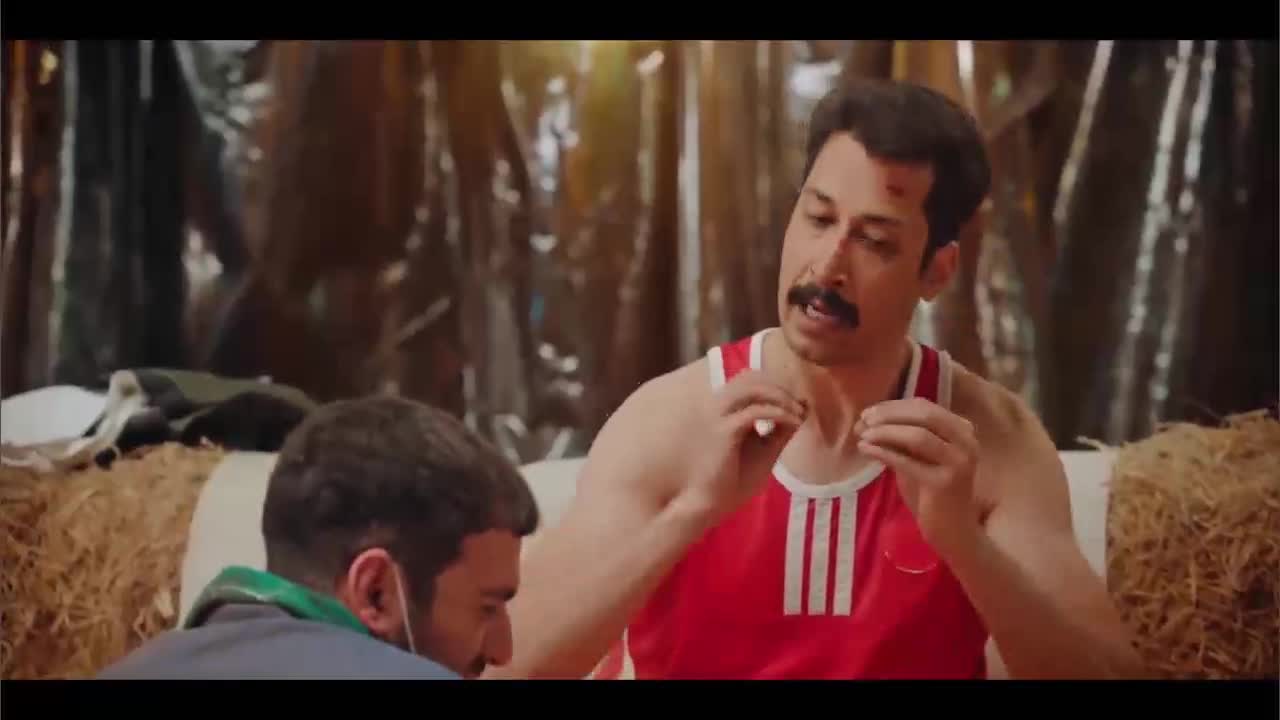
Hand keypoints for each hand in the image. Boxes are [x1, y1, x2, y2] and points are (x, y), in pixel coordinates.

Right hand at [673, 370, 806, 525]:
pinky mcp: (724, 431)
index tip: (800, 405)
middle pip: (752, 377)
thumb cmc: (731, 483)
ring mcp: (719, 417)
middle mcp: (720, 408)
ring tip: (797, 412)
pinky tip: (792, 423)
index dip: (778, 387)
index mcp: (726, 411)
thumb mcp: (765, 453)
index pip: (751, 382)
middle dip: (780, 387)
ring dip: (779, 395)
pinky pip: (755, 411)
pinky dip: (778, 412)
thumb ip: (780, 432)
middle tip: (801, 406)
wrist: (707, 506)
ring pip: (751, 386)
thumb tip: (802, 411)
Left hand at [854, 398, 980, 549]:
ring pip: (918, 436)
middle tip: (863, 420)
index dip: (893, 406)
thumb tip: (866, 421)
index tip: (868, 412)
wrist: (952, 530)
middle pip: (924, 415)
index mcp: (961, 430)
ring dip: (886, 432)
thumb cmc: (931, 493)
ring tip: (862, 435)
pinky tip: (866, 450)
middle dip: (889, 414)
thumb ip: (899, 439)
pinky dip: (884, 452)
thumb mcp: (917, 458)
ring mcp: (959, 462)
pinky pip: (909, 461)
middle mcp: (966, 442)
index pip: (924, 406)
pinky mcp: (945, 483)